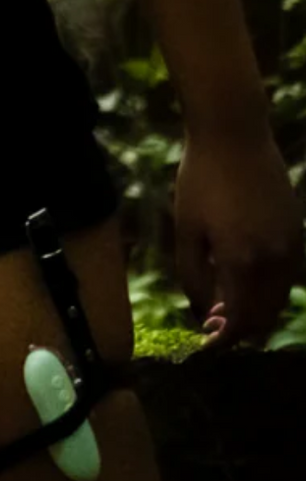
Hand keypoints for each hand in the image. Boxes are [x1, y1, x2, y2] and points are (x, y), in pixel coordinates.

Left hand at [174, 119, 304, 349]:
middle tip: (214, 327)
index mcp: (242, 261)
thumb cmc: (200, 179)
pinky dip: (269, 288)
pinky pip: (287, 275)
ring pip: (279, 298)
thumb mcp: (186, 227)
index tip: (208, 345)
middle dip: (241, 329)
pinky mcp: (298, 232)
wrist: (234, 135)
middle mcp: (274, 261)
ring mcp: (291, 247)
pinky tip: (245, 279)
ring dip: (257, 310)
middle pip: (264, 315)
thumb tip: (202, 310)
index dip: (224, 339)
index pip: (239, 319)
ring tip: (227, 306)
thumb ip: (192, 274)